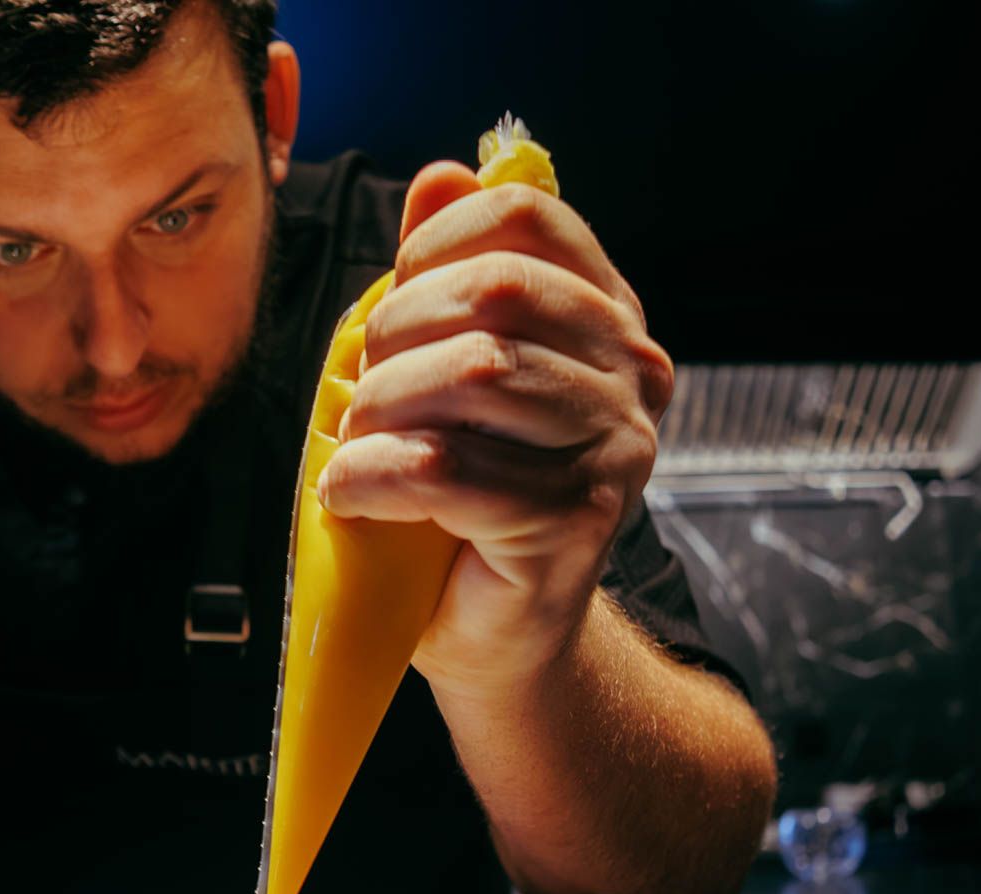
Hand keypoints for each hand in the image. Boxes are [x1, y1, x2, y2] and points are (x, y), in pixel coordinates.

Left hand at [316, 162, 674, 697]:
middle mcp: (633, 375)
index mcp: (608, 319)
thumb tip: (442, 172)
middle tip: (361, 389)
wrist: (498, 634)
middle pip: (499, 292)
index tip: (393, 294)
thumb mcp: (450, 371)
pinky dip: (371, 475)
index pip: (530, 220)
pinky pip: (447, 469)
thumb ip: (452, 275)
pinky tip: (347, 492)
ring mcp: (615, 450)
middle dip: (398, 330)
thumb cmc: (466, 499)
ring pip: (476, 375)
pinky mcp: (574, 523)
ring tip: (354, 444)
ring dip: (380, 408)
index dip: (438, 241)